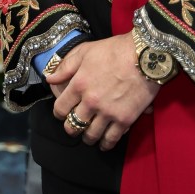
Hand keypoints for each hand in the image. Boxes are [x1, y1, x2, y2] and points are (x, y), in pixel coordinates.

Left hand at [47, 33, 160, 150]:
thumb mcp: (86, 51)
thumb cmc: (115, 49)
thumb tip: (49, 78)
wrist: (145, 54)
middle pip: (73, 126)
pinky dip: (106, 144)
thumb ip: (66, 66)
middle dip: (72, 127)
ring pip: (90, 136)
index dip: (59, 112)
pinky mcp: (124, 119)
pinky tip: (104, 143)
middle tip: (76, 125)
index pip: (60, 109)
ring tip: (90, 135)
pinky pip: (111, 139)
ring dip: (88, 137)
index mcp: (79, 84)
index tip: (63, 112)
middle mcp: (90, 102)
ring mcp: (108, 113)